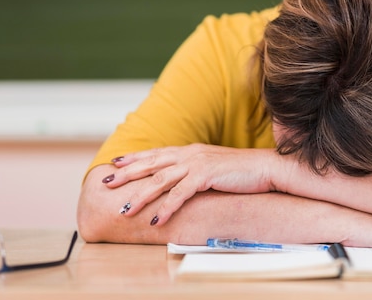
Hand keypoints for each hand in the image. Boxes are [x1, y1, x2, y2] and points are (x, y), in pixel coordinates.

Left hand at [103, 144, 276, 225]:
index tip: (115, 162)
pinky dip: (166, 208)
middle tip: (105, 182)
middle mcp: (190, 154)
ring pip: (160, 180)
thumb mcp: (214, 167)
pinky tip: (155, 219)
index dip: (135, 157)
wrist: (266, 167)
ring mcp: (197, 163)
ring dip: (140, 196)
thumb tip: (183, 181)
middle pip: (151, 164)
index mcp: (191, 151)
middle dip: (126, 174)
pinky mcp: (206, 175)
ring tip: (123, 210)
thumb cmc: (243, 171)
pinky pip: (180, 194)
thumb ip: (197, 170)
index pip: (157, 153)